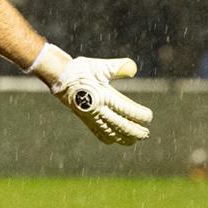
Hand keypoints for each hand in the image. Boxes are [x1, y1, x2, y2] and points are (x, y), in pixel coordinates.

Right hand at [30, 44, 153, 144]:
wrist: (59, 77)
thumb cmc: (81, 69)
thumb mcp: (100, 66)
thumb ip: (117, 67)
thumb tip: (133, 68)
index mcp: (104, 96)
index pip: (127, 110)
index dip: (139, 115)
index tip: (149, 117)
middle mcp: (98, 109)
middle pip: (121, 125)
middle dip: (135, 131)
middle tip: (146, 134)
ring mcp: (91, 116)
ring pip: (110, 132)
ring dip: (123, 137)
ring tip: (134, 141)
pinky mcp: (85, 119)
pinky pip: (97, 132)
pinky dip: (107, 138)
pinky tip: (114, 140)